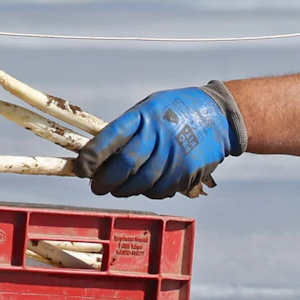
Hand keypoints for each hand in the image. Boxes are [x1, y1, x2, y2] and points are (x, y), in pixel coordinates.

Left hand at [74, 85, 240, 198]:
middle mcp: (160, 134)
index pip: (112, 138)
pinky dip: (148, 191)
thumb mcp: (149, 109)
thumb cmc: (176, 111)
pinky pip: (159, 190)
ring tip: (120, 187)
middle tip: (98, 186)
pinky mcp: (187, 172)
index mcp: (145, 115)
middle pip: (125, 166)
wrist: (219, 116)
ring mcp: (175, 155)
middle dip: (106, 181)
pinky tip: (147, 184)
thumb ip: (127, 130)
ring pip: (141, 184)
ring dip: (125, 190)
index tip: (81, 169)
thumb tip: (98, 157)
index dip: (93, 157)